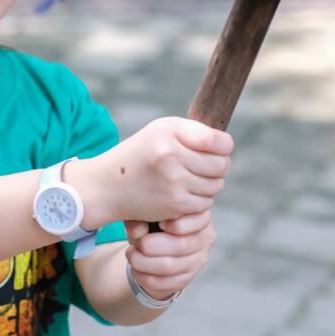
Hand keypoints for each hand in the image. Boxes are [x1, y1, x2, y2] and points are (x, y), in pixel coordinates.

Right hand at [73, 117, 232, 226]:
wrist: (107, 185)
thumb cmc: (140, 153)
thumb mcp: (161, 130)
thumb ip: (194, 132)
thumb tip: (227, 146)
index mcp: (169, 132)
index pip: (218, 141)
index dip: (224, 145)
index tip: (219, 147)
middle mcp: (171, 156)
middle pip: (221, 165)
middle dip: (219, 166)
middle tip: (205, 164)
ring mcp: (173, 182)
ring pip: (216, 186)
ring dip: (209, 183)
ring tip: (191, 177)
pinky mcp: (174, 204)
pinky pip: (205, 203)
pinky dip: (199, 199)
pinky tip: (183, 191)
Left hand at [124, 210, 216, 300]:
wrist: (154, 246)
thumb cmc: (152, 221)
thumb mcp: (145, 214)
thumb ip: (140, 218)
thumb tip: (137, 231)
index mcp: (199, 213)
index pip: (198, 221)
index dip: (177, 224)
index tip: (159, 224)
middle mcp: (205, 237)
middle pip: (181, 245)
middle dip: (151, 245)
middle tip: (136, 243)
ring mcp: (198, 260)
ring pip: (170, 266)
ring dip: (144, 262)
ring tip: (131, 254)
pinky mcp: (187, 279)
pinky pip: (165, 282)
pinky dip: (145, 277)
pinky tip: (136, 269)